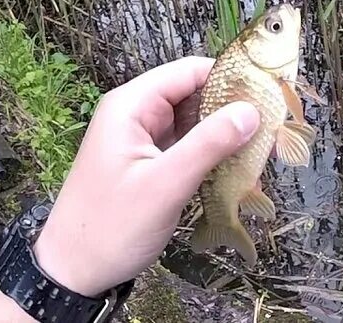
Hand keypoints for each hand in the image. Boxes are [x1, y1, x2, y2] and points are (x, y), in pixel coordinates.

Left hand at [30, 57, 259, 296]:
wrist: (71, 273)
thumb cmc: (110, 228)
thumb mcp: (165, 185)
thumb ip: (208, 144)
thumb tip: (251, 110)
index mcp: (131, 106)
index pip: (190, 71)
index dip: (230, 78)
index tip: (268, 98)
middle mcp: (134, 114)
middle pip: (194, 94)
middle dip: (231, 110)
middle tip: (271, 133)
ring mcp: (139, 139)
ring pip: (193, 121)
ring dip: (223, 135)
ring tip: (258, 154)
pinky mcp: (146, 162)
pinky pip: (185, 146)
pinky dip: (209, 154)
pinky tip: (233, 170)